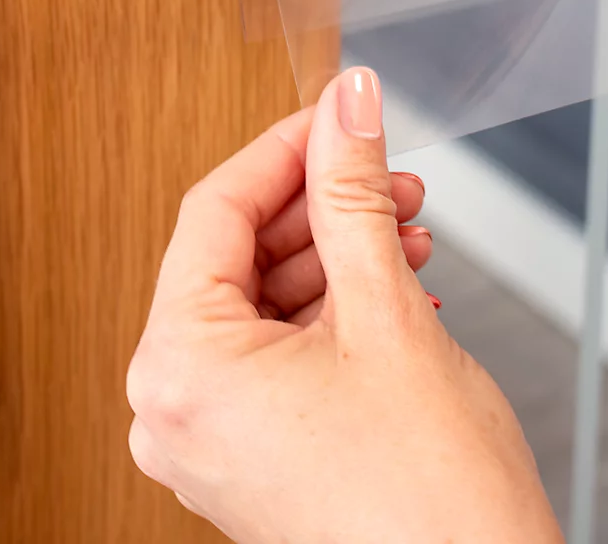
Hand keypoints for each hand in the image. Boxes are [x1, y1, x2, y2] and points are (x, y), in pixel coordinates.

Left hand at [127, 68, 563, 543]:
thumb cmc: (428, 505)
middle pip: (240, 255)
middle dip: (323, 206)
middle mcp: (178, 408)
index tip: (334, 114)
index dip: (284, 148)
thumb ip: (354, 190)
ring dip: (339, 253)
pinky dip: (335, 308)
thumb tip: (344, 104)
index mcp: (180, 368)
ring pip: (266, 300)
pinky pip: (280, 349)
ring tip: (404, 227)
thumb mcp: (385, 310)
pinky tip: (396, 280)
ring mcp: (214, 437)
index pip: (215, 210)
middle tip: (387, 172)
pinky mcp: (254, 452)